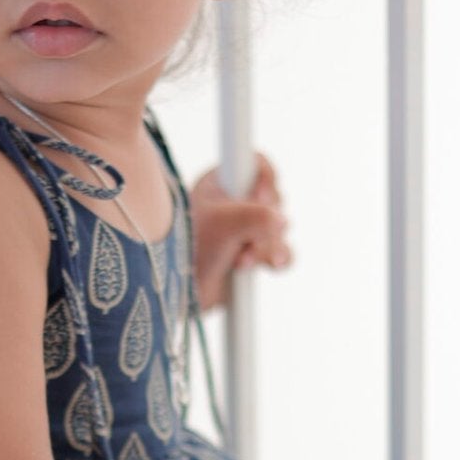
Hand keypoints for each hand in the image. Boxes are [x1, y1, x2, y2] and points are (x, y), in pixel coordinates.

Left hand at [189, 150, 292, 312]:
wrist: (178, 296)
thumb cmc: (188, 252)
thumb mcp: (222, 226)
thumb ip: (256, 217)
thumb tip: (282, 221)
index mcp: (220, 183)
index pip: (255, 163)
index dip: (264, 178)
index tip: (260, 198)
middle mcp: (234, 203)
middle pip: (274, 199)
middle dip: (266, 223)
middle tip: (244, 237)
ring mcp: (245, 231)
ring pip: (279, 228)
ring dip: (268, 246)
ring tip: (242, 261)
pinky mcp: (253, 256)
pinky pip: (281, 252)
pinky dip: (277, 260)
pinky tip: (267, 266)